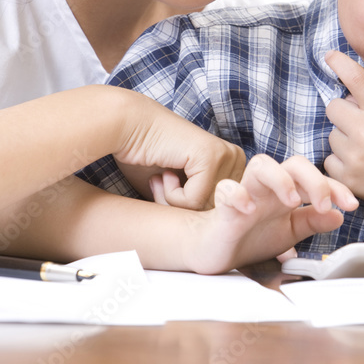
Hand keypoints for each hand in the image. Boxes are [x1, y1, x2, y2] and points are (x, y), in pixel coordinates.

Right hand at [111, 89, 245, 209]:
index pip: (220, 213)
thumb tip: (216, 234)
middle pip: (216, 214)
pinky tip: (165, 170)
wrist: (127, 128)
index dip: (188, 211)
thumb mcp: (181, 193)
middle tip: (163, 182)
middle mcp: (236, 158)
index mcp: (233, 165)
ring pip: (206, 210)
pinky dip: (171, 195)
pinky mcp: (211, 156)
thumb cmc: (148, 160)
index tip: (170, 187)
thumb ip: (200, 210)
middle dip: (183, 208)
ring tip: (164, 175)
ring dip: (175, 202)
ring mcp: (227, 155)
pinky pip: (194, 201)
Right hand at [183, 153, 357, 274]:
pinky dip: (238, 195)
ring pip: (261, 164)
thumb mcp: (289, 232)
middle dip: (313, 179)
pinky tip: (249, 210)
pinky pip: (226, 189)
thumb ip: (312, 222)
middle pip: (292, 163)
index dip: (336, 187)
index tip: (351, 204)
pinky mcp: (222, 206)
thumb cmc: (249, 236)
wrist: (216, 250)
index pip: (314, 178)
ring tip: (291, 202)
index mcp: (285, 192)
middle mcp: (267, 188)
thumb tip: (339, 216)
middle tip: (324, 204)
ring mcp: (245, 193)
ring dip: (280, 179)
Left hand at [323, 50, 363, 209]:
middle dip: (345, 112)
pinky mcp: (351, 179)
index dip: (340, 63)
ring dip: (345, 138)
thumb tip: (349, 97)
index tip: (330, 57)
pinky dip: (343, 162)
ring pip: (332, 136)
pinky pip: (330, 161)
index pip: (355, 79)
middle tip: (362, 122)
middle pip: (333, 108)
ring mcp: (356, 158)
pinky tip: (363, 164)